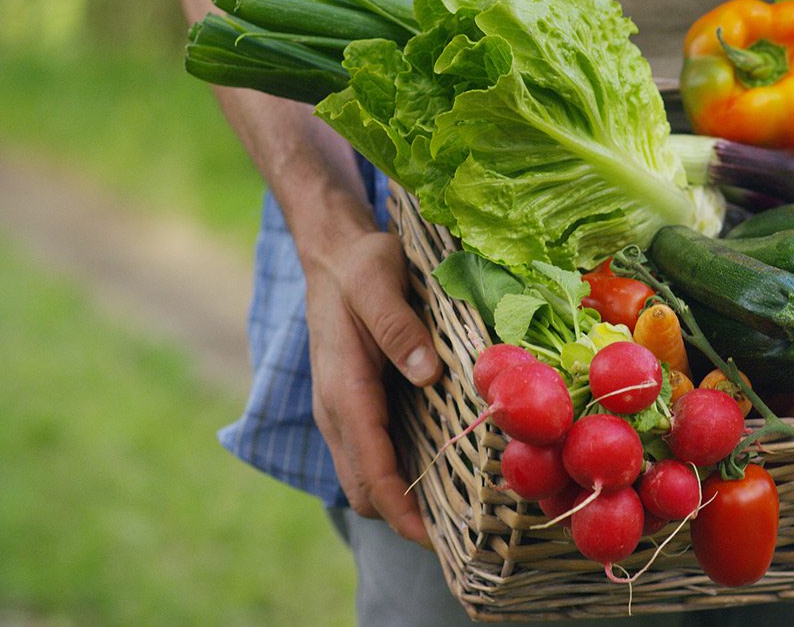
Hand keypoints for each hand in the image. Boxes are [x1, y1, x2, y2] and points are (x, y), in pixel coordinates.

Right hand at [306, 228, 442, 545]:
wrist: (333, 252)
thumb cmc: (359, 264)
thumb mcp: (378, 280)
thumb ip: (397, 326)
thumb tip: (426, 374)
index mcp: (343, 389)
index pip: (370, 470)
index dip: (401, 511)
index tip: (436, 540)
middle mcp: (336, 411)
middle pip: (364, 489)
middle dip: (404, 519)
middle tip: (461, 532)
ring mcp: (341, 411)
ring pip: (365, 477)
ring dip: (401, 501)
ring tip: (456, 513)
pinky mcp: (353, 405)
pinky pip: (371, 455)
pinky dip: (397, 476)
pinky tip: (439, 471)